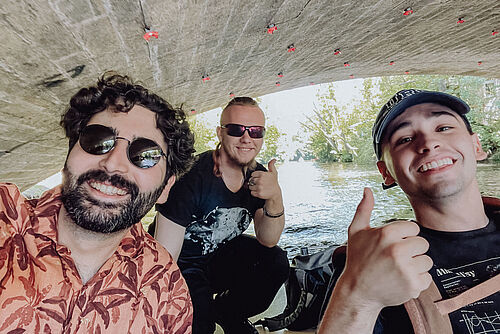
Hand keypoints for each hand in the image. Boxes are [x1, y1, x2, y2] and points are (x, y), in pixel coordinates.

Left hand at [248, 159, 281, 200]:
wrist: (276, 193)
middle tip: (259, 183)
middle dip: (254, 182)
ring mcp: (259, 187)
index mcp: (262, 174)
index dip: (255, 177)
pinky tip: (259, 191)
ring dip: (253, 187)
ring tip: (259, 187)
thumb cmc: (274, 182)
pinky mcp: (259, 193)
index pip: (252, 174)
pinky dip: (254, 193)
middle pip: (250, 180)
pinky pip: (252, 192)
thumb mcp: (274, 172)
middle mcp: (260, 180)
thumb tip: (274, 159)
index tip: (259, 178)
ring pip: (250, 187)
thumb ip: (271, 165)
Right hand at [340, 188, 432, 309]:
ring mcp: (406, 268)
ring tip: (398, 270)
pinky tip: (401, 280)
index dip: (404, 236)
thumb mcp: (356, 231)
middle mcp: (397, 250)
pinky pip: (427, 278)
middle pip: (422, 244)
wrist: (357, 292)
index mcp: (386, 233)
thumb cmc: (357, 259)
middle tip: (395, 259)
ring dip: (416, 266)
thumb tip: (367, 189)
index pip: (414, 228)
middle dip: (412, 250)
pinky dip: (417, 281)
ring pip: (427, 261)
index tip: (392, 244)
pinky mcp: (413, 285)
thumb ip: (364, 208)